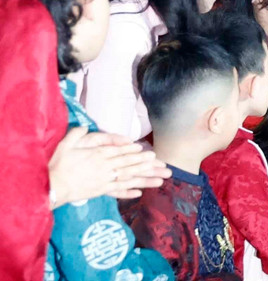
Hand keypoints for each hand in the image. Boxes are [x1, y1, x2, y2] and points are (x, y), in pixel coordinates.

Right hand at [49, 127, 170, 204]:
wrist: (50, 187)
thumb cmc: (58, 163)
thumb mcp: (67, 143)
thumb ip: (79, 133)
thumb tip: (86, 126)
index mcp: (99, 155)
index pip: (122, 153)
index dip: (137, 154)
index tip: (151, 154)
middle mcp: (105, 168)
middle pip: (130, 166)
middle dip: (150, 167)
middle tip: (165, 168)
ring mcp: (104, 181)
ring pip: (128, 179)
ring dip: (146, 180)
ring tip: (161, 180)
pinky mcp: (99, 191)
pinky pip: (116, 192)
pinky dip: (128, 193)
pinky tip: (140, 193)